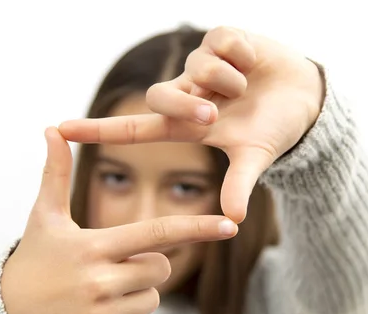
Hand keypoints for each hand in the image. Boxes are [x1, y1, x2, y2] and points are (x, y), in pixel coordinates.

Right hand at [1, 128, 237, 313]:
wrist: (6, 312)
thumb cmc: (33, 258)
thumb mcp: (43, 216)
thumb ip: (55, 174)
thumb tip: (51, 128)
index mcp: (94, 246)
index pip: (156, 233)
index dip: (196, 228)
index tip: (230, 225)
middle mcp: (100, 282)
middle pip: (161, 269)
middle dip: (147, 265)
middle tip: (112, 266)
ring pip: (151, 300)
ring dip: (135, 294)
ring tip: (99, 292)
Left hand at [58, 26, 323, 222]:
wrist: (305, 99)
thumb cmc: (274, 129)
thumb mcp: (255, 157)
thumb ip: (240, 184)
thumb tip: (234, 219)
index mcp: (187, 125)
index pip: (135, 127)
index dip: (98, 130)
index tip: (61, 130)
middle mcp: (187, 94)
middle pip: (161, 95)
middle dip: (189, 105)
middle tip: (218, 113)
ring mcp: (202, 66)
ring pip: (198, 67)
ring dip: (228, 81)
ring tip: (247, 87)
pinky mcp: (221, 38)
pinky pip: (221, 42)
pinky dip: (243, 55)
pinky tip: (254, 63)